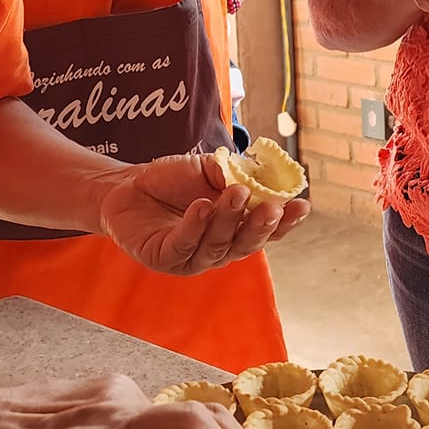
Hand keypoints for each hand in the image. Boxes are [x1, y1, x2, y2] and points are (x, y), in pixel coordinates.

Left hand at [99, 154, 307, 274]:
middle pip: (245, 244)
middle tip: (272, 207)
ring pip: (217, 246)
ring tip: (233, 194)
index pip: (267, 231)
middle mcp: (218, 249)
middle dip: (261, 226)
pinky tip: (201, 207)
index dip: (286, 222)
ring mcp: (192, 258)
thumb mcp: (208, 169)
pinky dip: (195, 226)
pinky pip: (183, 246)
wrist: (126, 186)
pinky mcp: (165, 259)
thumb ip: (233, 173)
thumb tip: (260, 172)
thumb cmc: (172, 180)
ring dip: (228, 220)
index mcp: (235, 229)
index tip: (303, 204)